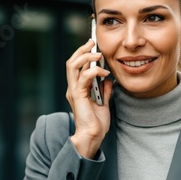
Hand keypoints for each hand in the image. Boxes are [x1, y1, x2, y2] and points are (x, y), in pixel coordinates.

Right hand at [66, 39, 112, 158]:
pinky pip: (84, 77)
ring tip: (98, 54)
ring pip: (73, 65)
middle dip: (82, 50)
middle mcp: (73, 88)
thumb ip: (104, 90)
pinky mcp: (78, 95)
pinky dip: (94, 71)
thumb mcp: (104, 103)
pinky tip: (105, 73)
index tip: (94, 46)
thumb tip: (108, 79)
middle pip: (72, 62)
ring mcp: (74, 91)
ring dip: (86, 56)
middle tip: (93, 43)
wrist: (93, 136)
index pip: (78, 66)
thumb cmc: (96, 123)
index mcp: (78, 89)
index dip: (84, 54)